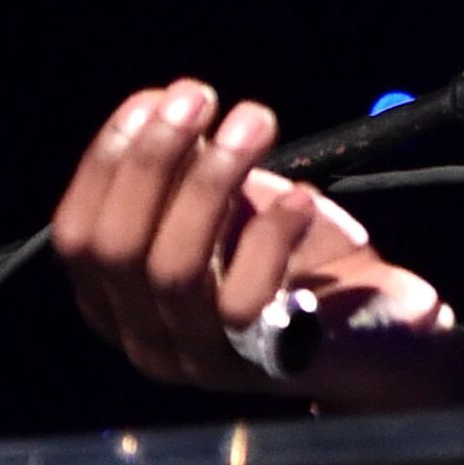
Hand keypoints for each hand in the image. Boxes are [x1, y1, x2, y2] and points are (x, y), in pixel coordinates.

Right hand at [52, 80, 463, 414]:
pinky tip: (300, 197)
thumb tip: (163, 102)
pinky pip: (241, 303)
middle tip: (199, 98)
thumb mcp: (230, 207)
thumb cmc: (296, 258)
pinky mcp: (259, 366)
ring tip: (254, 122)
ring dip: (210, 183)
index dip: (108, 161)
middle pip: (118, 251)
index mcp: (119, 303)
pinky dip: (269, 238)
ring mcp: (199, 362)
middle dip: (153, 162)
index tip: (155, 98)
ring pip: (174, 272)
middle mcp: (146, 341)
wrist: (384, 328)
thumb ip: (186, 171)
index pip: (79, 236)